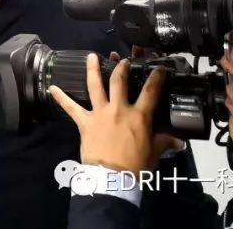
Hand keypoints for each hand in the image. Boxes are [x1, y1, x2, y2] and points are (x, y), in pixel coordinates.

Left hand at [48, 54, 165, 176]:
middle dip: (121, 67)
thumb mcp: (154, 152)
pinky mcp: (85, 121)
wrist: (112, 176)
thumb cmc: (135, 165)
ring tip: (91, 56)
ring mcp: (100, 113)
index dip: (156, 77)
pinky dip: (61, 97)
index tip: (158, 67)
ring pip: (95, 86)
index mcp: (139, 116)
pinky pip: (71, 107)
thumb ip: (165, 142)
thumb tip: (180, 141)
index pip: (150, 92)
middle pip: (119, 81)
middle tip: (122, 59)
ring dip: (92, 70)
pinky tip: (52, 87)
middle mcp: (118, 109)